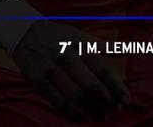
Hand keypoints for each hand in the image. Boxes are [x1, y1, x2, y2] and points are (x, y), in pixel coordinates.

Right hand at [12, 21, 129, 121]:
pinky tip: (82, 118)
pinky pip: (58, 104)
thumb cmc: (60, 36)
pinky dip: (72, 114)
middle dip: (106, 102)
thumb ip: (103, 46)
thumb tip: (127, 50)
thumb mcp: (81, 36)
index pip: (103, 69)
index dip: (116, 87)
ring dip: (91, 111)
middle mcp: (67, 57)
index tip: (126, 98)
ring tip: (102, 117)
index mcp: (80, 45)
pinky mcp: (39, 83)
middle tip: (115, 110)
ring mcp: (51, 71)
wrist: (26, 34)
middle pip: (90, 86)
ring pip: (75, 98)